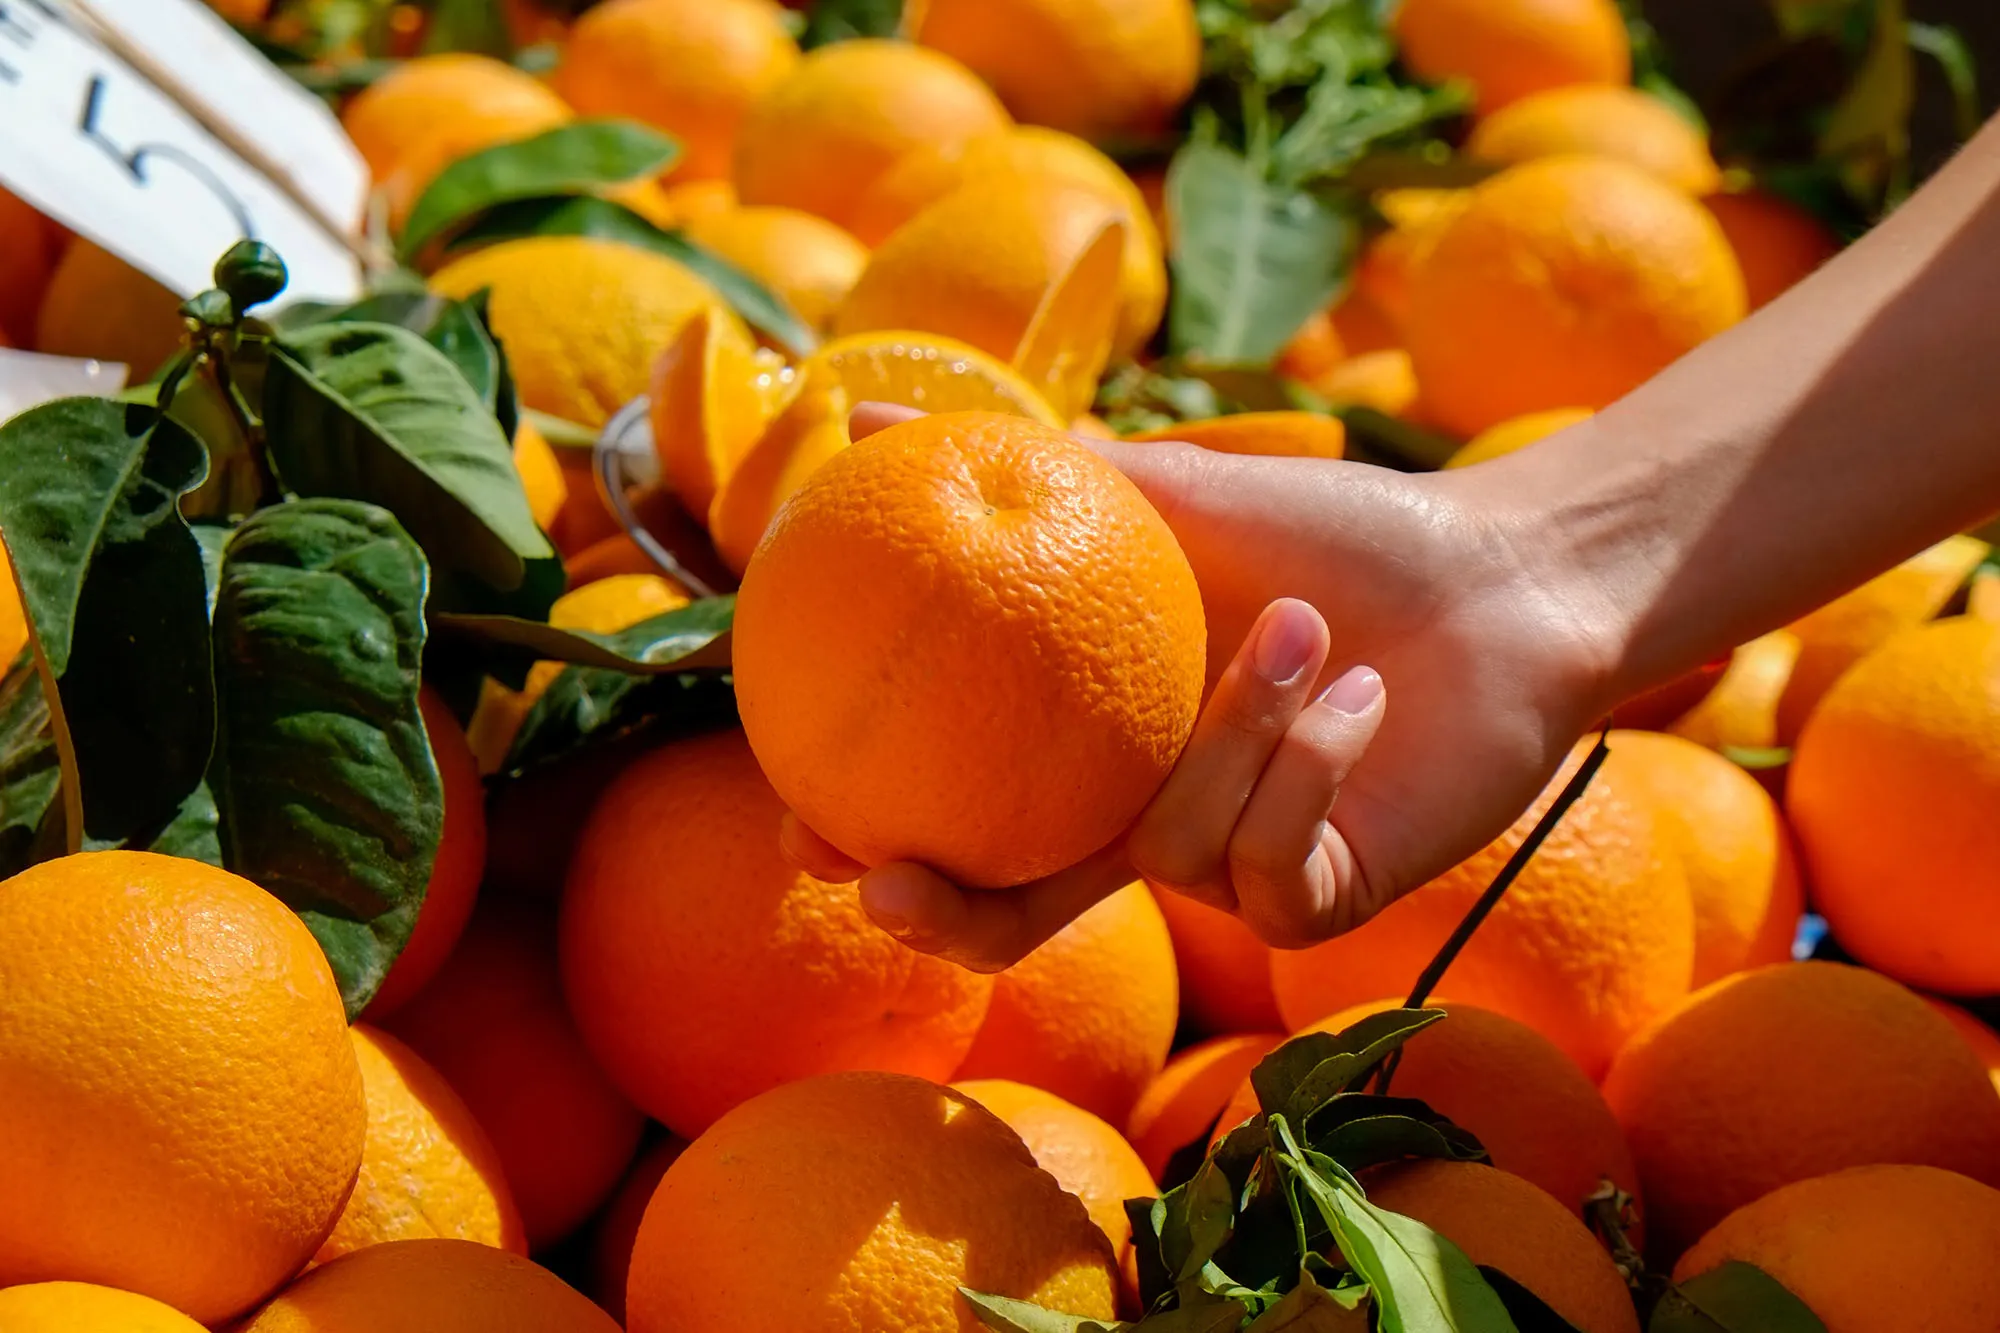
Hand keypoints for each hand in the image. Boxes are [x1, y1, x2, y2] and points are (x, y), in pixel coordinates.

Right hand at [783, 404, 1623, 971]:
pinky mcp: (1319, 903)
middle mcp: (1153, 829)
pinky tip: (1365, 696)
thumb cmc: (1331, 534)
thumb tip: (855, 405)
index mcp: (1103, 755)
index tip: (812, 823)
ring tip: (1307, 632)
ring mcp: (1235, 874)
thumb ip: (1026, 473)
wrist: (1495, 579)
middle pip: (1017, 915)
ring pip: (1173, 850)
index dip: (886, 846)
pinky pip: (1267, 861)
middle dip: (946, 916)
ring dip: (1241, 727)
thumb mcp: (1168, 497)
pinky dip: (1310, 760)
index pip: (970, 824)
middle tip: (886, 880)